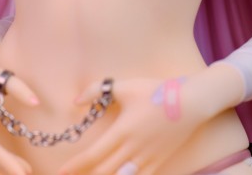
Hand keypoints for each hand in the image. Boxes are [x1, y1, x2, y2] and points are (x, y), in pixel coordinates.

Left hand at [58, 76, 199, 174]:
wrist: (190, 103)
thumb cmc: (155, 92)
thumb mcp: (125, 86)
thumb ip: (98, 90)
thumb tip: (76, 100)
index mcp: (122, 132)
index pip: (93, 155)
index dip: (75, 165)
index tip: (61, 171)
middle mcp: (132, 150)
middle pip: (103, 172)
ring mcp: (146, 159)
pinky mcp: (158, 162)